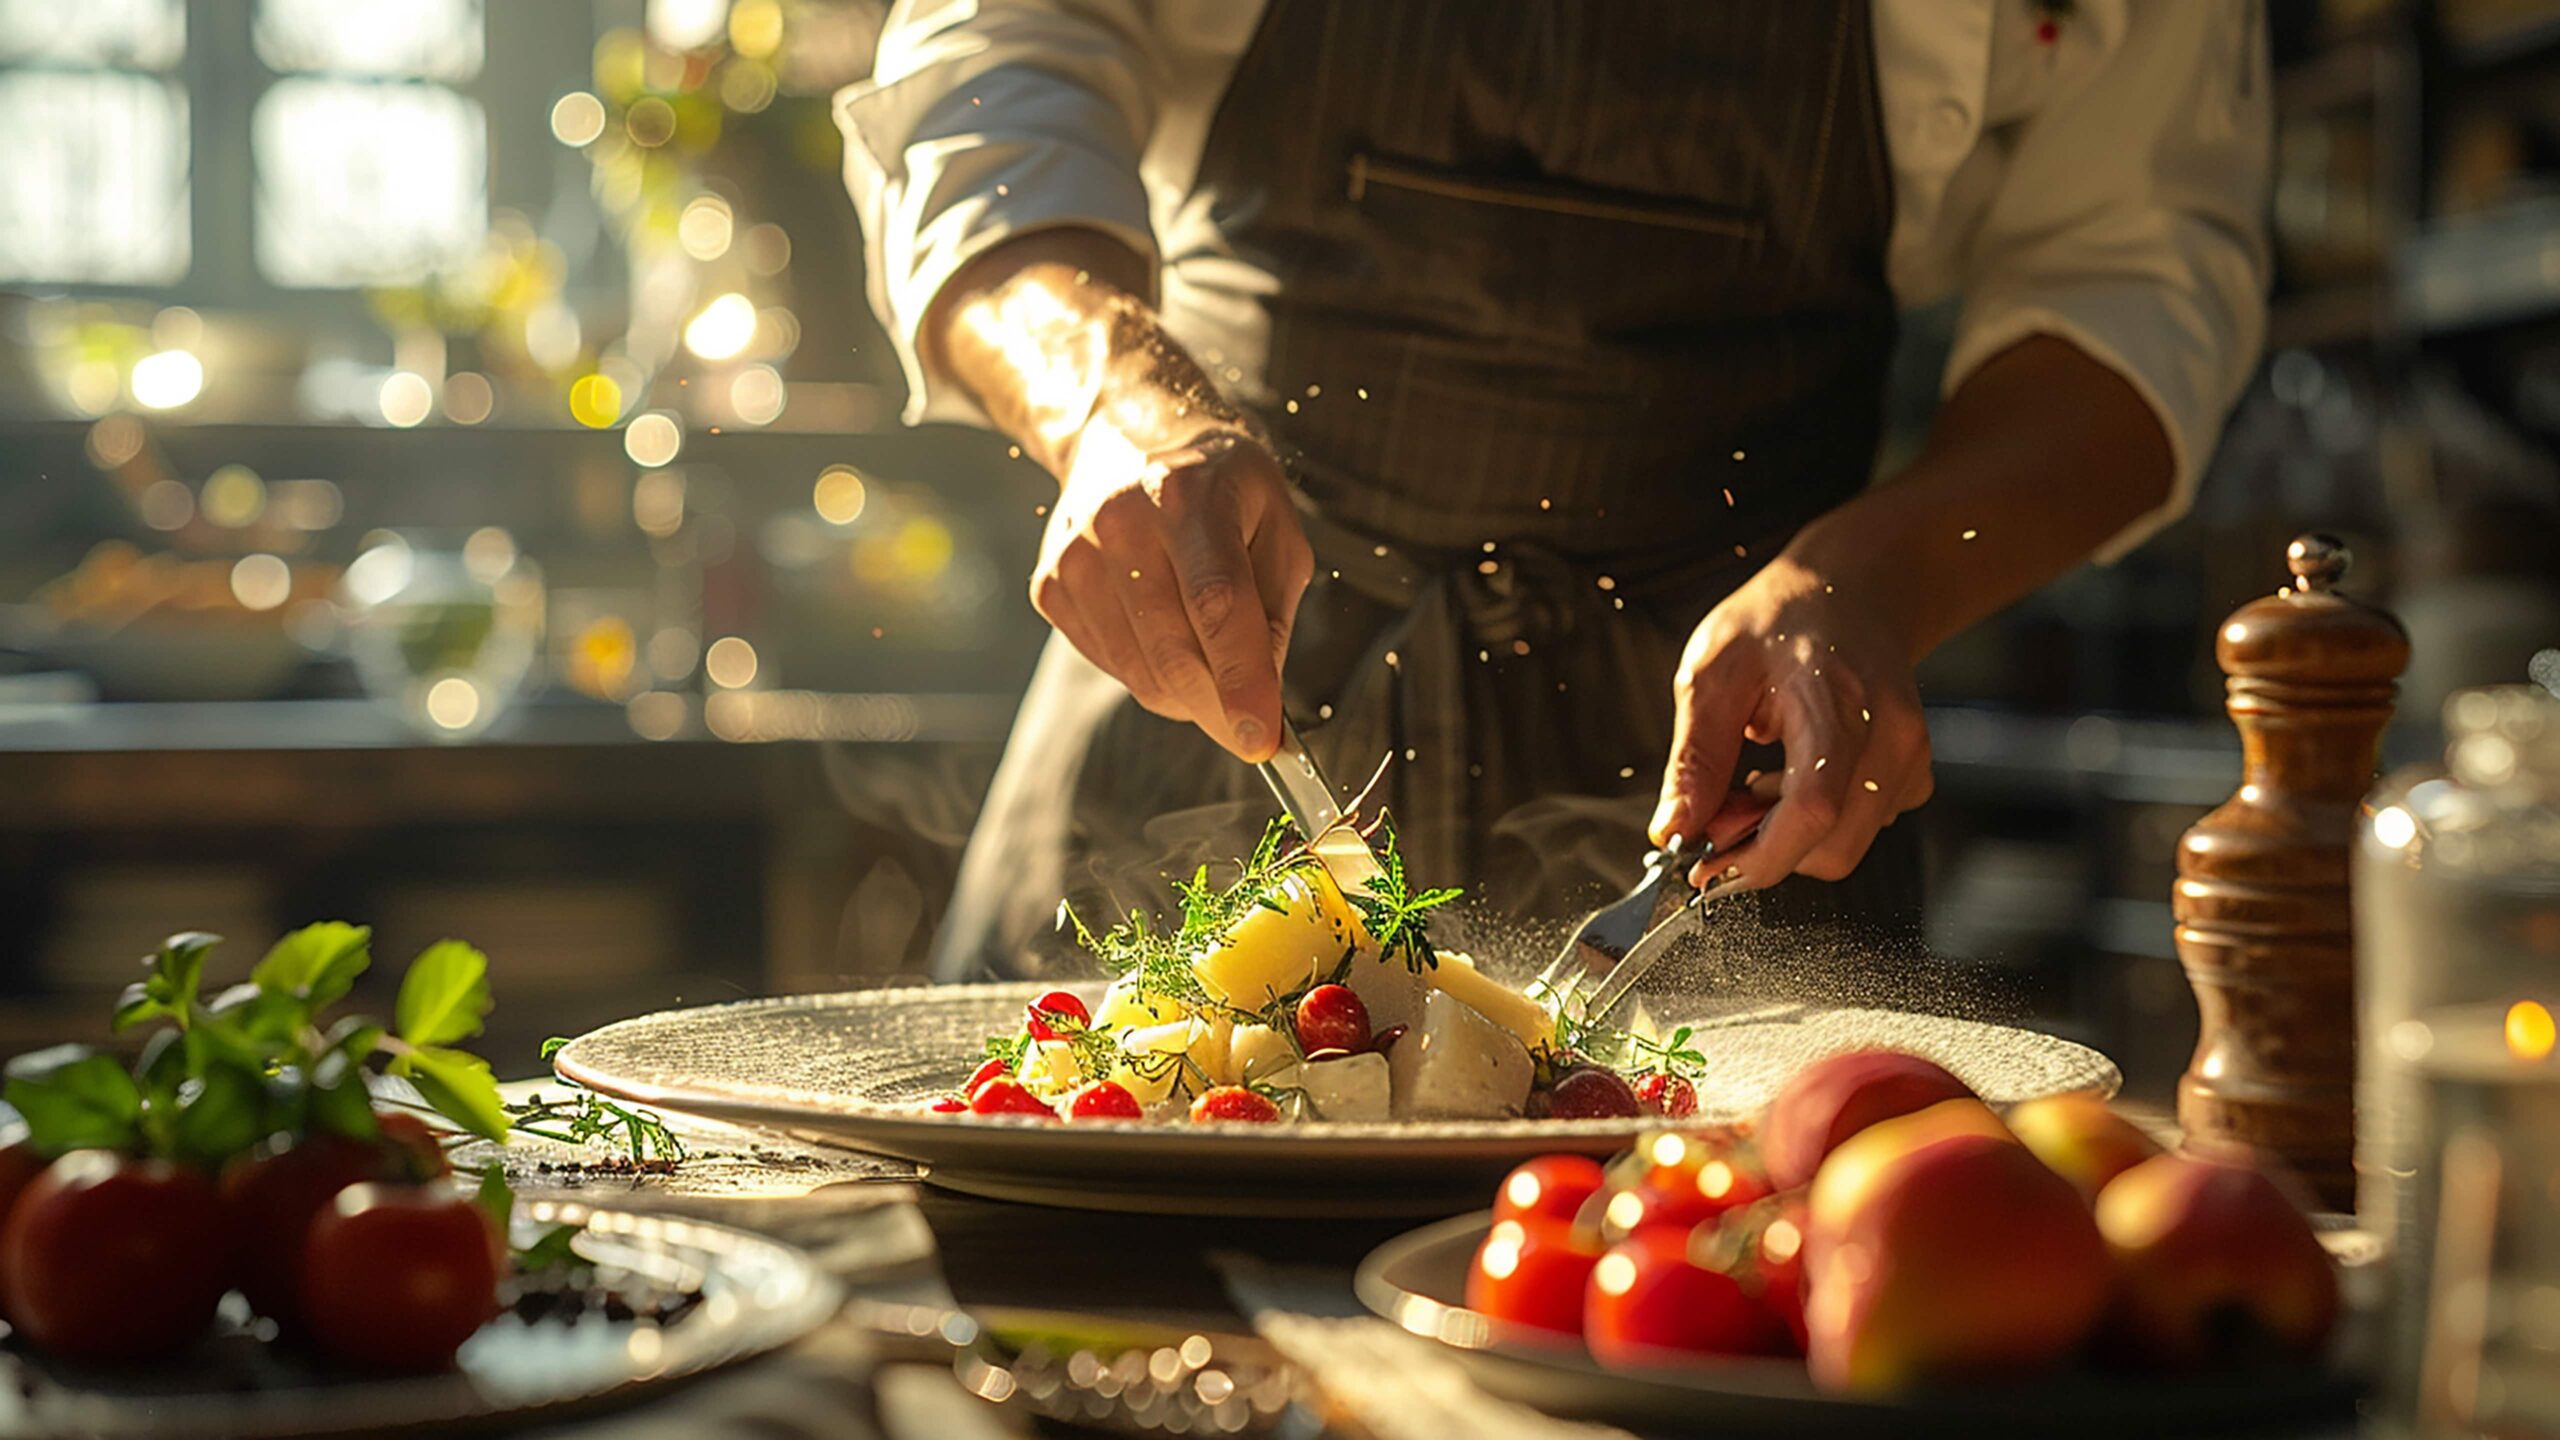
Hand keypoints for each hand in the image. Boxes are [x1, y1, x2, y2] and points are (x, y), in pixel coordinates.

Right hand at [1031, 425, 1313, 760]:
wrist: (1126, 436)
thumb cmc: (1217, 484)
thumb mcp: (1275, 523)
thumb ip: (1276, 609)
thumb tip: (1263, 696)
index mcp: (1188, 496)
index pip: (1216, 605)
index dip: (1240, 679)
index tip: (1261, 739)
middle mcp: (1121, 522)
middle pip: (1173, 651)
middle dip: (1220, 709)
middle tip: (1252, 730)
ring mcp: (1076, 556)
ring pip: (1140, 672)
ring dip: (1188, 696)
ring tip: (1214, 666)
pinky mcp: (1050, 586)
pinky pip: (1111, 664)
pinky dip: (1149, 673)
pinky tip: (1166, 634)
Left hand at [1650, 549, 1933, 890]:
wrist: (1850, 590)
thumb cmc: (1779, 620)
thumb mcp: (1713, 673)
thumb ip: (1695, 758)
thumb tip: (1674, 831)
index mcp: (1837, 703)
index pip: (1812, 810)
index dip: (1757, 856)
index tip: (1705, 868)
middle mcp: (1890, 736)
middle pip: (1833, 845)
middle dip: (1764, 848)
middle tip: (1720, 810)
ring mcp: (1909, 756)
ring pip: (1846, 845)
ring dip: (1789, 836)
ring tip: (1755, 780)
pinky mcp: (1912, 771)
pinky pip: (1863, 827)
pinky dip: (1819, 825)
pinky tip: (1793, 778)